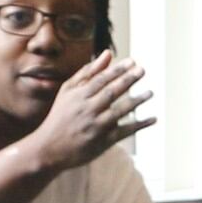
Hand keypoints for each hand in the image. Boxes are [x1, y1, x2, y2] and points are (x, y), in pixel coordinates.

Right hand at [26, 56, 154, 174]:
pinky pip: (124, 131)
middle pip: (110, 93)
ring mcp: (95, 127)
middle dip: (127, 81)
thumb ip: (88, 72)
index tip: (132, 62)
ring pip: (118, 112)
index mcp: (78, 96)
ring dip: (136, 102)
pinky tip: (153, 119)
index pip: (101, 80)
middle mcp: (86, 110)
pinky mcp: (102, 142)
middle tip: (142, 71)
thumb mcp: (68, 91)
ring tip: (150, 93)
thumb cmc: (60, 115)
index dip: (118, 70)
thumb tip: (107, 53)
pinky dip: (139, 125)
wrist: (48, 149)